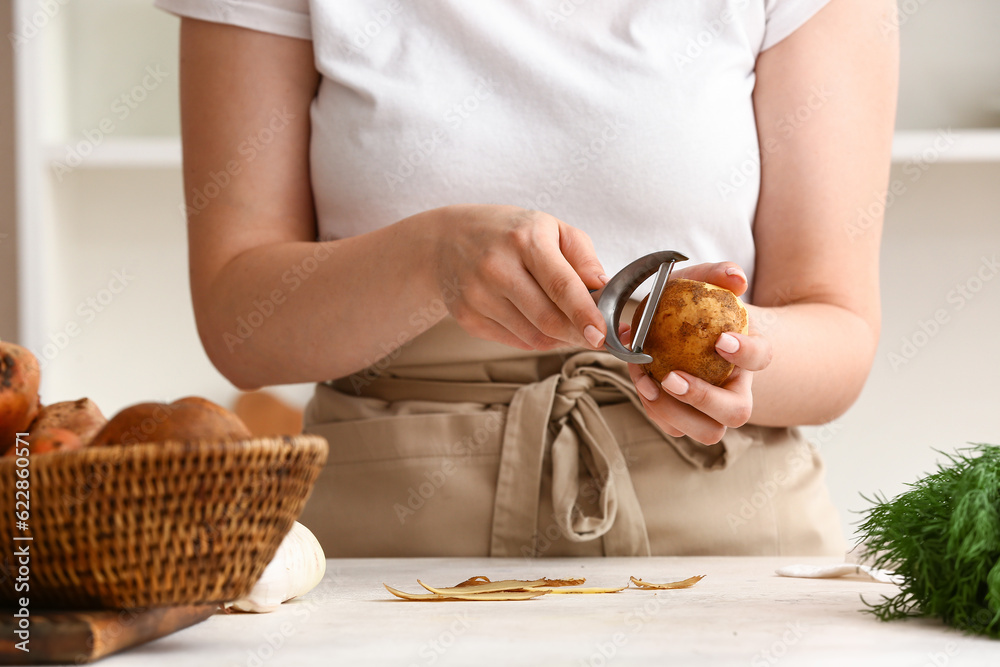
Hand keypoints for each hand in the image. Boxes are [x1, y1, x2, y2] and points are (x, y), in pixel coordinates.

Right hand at [429, 205, 607, 350]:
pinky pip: (516, 341)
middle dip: (579, 334)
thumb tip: (603, 288)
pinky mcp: (468, 318)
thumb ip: (582, 255)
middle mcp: (497, 268)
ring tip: (565, 322)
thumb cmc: (505, 233)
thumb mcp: (549, 227)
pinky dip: (535, 338)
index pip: (561, 286)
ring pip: (534, 336)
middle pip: (548, 319)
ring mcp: (478, 296)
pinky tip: (535, 320)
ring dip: (559, 337)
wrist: (445, 240)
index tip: (602, 335)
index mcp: (524, 240)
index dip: (585, 315)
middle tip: (596, 335)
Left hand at [623, 262, 772, 444]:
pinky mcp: (685, 419)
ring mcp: (712, 411)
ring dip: (673, 412)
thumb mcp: (702, 282)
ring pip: (706, 431)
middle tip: (671, 377)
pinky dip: (655, 410)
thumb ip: (718, 274)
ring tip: (648, 383)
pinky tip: (641, 381)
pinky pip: (674, 428)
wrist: (680, 328)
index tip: (720, 340)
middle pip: (737, 413)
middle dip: (704, 399)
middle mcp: (736, 390)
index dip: (746, 353)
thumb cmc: (697, 305)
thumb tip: (736, 277)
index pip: (762, 358)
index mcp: (749, 356)